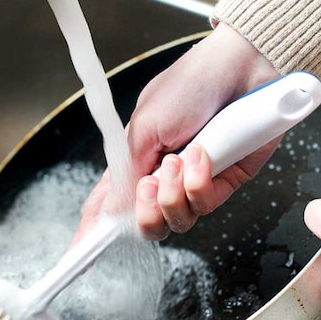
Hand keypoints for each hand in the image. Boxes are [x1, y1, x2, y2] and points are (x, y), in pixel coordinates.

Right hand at [72, 23, 281, 243]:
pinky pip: (207, 204)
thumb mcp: (144, 126)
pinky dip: (201, 181)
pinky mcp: (226, 181)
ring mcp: (196, 181)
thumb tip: (112, 209)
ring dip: (175, 193)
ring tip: (179, 160)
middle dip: (146, 213)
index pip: (111, 202)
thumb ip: (127, 172)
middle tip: (150, 186)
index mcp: (137, 158)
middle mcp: (165, 175)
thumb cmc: (192, 83)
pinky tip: (203, 154)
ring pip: (178, 221)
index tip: (79, 251)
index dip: (95, 229)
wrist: (241, 68)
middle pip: (147, 223)